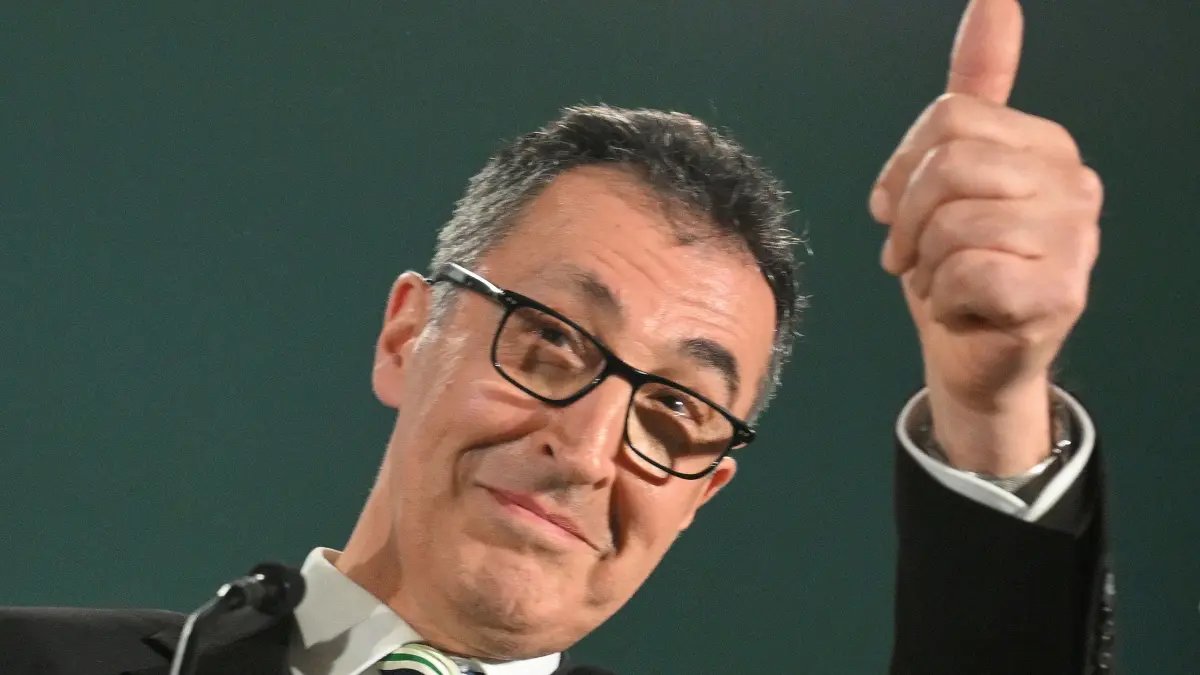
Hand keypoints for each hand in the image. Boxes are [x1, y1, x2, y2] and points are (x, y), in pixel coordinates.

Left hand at [870, 0, 1102, 473]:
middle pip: (951, 164)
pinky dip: (943, 297)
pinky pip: (966, 270)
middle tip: (906, 255)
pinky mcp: (1062, 293)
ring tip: (939, 282)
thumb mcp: (951, 178)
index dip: (901, 167)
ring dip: (924, 263)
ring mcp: (1077, 239)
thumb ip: (974, 93)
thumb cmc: (957, 267)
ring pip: (954, 220)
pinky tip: (962, 309)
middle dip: (906, 218)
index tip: (891, 207)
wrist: (973, 357)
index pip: (951, 116)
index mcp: (1045, 145)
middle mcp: (1074, 183)